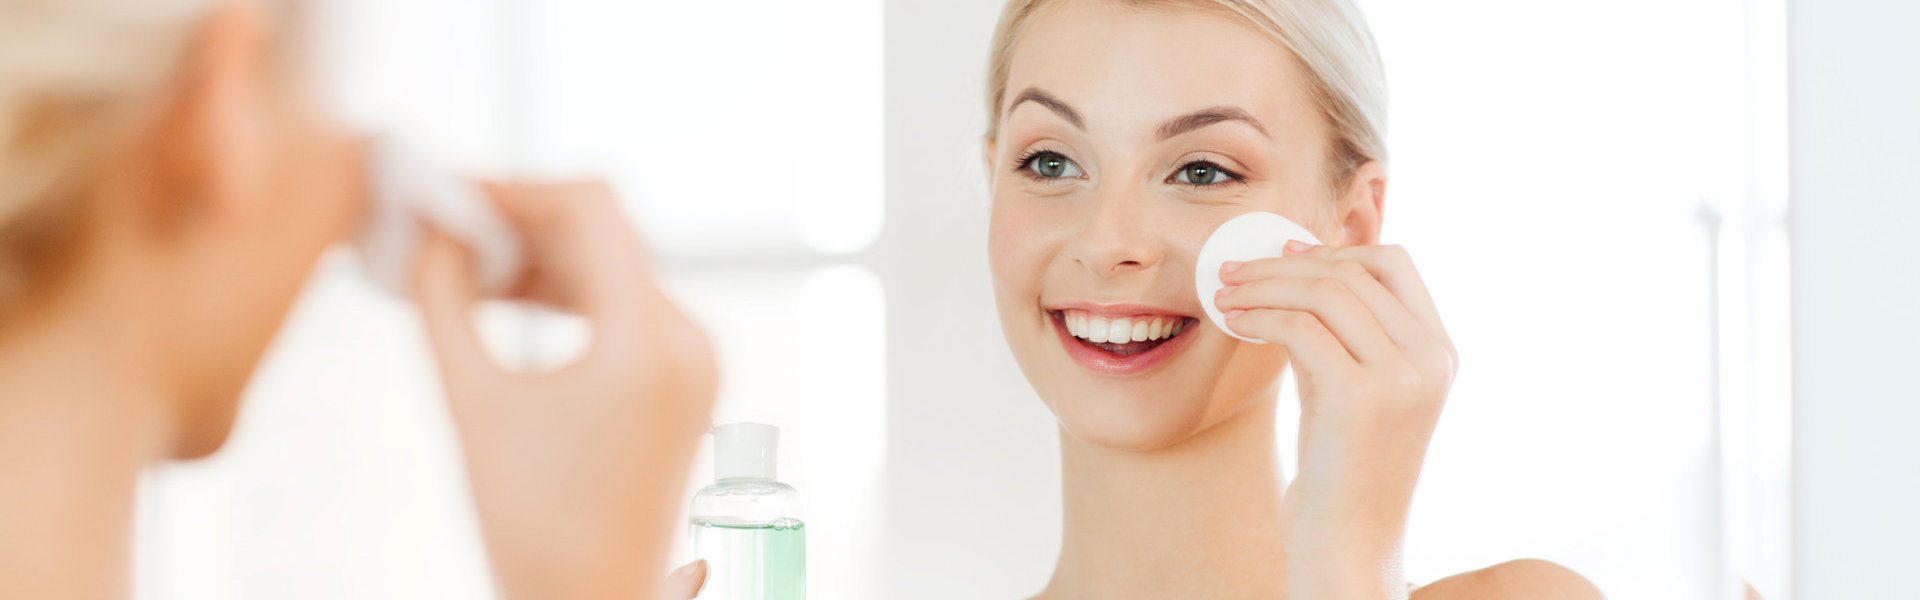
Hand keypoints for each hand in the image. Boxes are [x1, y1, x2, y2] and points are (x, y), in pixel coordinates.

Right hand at [414, 181, 716, 599]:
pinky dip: (565, 293)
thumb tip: (426, 228)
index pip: (592, 210)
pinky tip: (499, 296)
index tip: (449, 190)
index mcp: (651, 342)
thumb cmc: (531, 525)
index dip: (514, 187)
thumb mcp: (474, 403)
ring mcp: (697, 358)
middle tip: (441, 219)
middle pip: (604, 232)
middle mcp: (691, 340)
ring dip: (538, 256)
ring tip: (455, 263)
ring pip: (612, 265)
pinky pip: (624, 304)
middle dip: (519, 219)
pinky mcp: (686, 377)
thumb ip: (445, 303)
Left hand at [1213, 240, 1455, 599]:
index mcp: (1439, 351)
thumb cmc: (1339, 467)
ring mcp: (1402, 376)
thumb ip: (1339, 332)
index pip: (1394, 264)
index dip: (1334, 248)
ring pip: (1326, 291)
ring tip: (1225, 294)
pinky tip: (1234, 323)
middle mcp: (1431, 358)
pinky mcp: (1361, 396)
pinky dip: (1260, 316)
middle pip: (1354, 270)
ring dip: (1265, 284)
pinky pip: (1302, 327)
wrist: (1347, 542)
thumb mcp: (1349, 386)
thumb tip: (1295, 267)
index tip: (1282, 253)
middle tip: (1233, 271)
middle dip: (1284, 263)